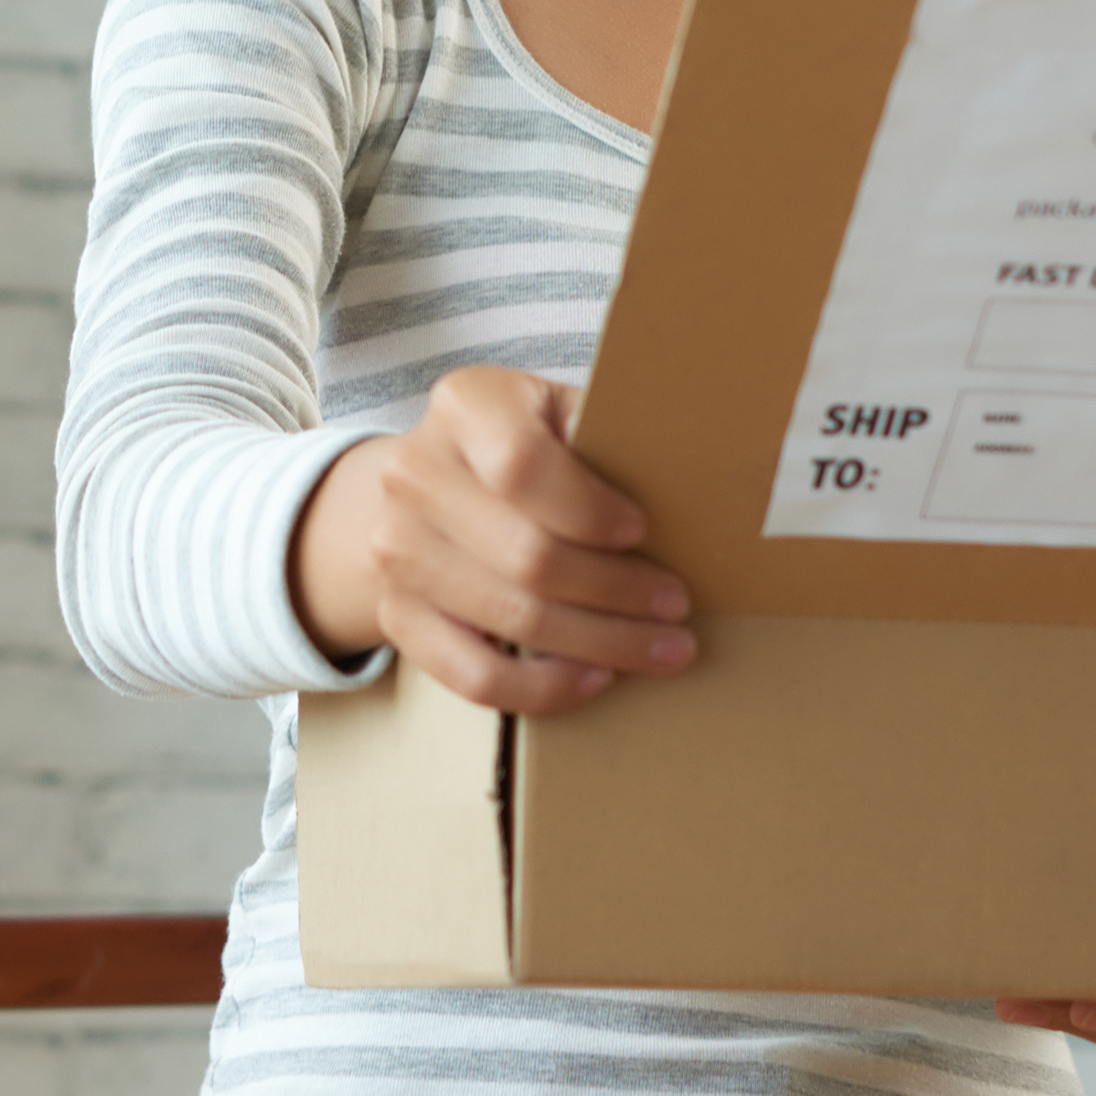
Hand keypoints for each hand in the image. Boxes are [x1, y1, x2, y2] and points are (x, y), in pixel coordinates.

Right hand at [289, 367, 693, 716]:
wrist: (420, 483)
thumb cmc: (517, 445)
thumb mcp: (555, 411)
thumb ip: (605, 432)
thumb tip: (701, 471)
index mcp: (464, 406)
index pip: (523, 466)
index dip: (590, 509)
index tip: (642, 531)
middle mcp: (414, 475)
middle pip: (526, 555)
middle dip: (617, 590)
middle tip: (676, 606)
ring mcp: (395, 550)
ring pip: (510, 618)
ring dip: (600, 643)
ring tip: (661, 649)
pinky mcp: (396, 614)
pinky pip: (473, 675)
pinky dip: (542, 688)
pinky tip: (596, 679)